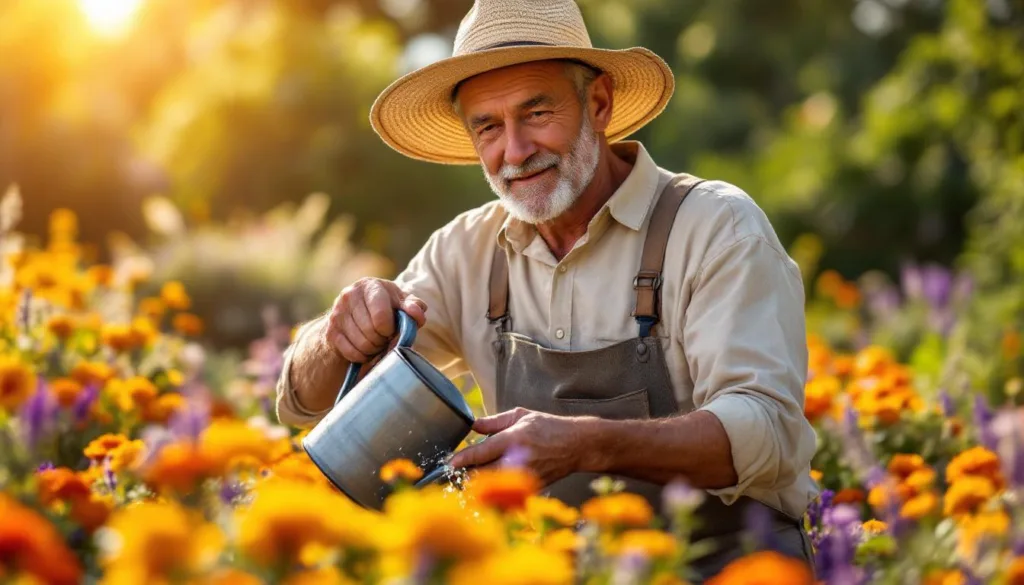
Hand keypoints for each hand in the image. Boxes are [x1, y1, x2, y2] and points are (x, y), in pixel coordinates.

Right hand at [322, 278, 426, 363]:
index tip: (392, 329)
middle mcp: (349, 296)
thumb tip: (418, 314)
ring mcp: (337, 313)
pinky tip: (365, 348)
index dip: (390, 329)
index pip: (380, 316)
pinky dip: (362, 356)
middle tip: (385, 338)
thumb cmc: (385, 306)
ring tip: (377, 342)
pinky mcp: (330, 331)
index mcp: (370, 285)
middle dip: (383, 340)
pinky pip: (351, 353)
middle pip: (371, 332)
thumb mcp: (401, 302)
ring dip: (374, 349)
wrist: (355, 312)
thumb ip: (414, 306)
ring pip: (362, 344)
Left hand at [448, 408, 595, 485]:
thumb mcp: (521, 415)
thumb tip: (472, 426)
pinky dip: (496, 490)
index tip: (449, 462)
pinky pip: (506, 493)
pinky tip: (491, 484)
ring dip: (480, 483)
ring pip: (492, 486)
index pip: (481, 453)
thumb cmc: (548, 427)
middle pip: (482, 473)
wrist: (576, 445)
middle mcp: (518, 459)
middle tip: (457, 470)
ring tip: (471, 477)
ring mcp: (524, 476)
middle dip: (467, 473)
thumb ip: (494, 422)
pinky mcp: (530, 488)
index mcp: (514, 438)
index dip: (462, 459)